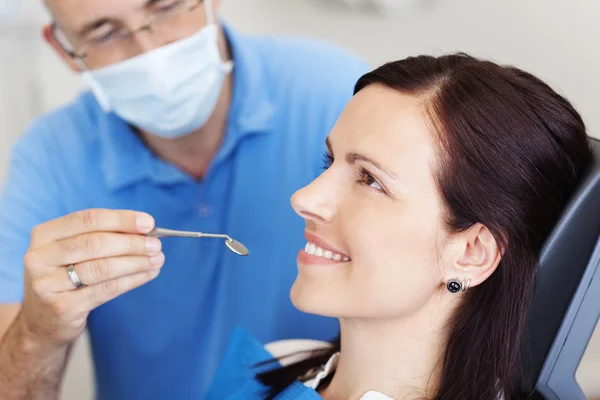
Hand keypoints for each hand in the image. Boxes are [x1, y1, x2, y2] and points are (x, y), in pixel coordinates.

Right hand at [19, 209, 163, 344]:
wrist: (41, 322)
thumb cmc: (66, 277)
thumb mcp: (72, 252)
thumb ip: (102, 236)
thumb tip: (146, 228)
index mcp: (44, 234)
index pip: (88, 219)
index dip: (122, 219)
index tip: (149, 223)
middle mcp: (40, 257)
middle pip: (95, 243)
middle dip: (132, 243)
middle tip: (157, 245)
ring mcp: (48, 284)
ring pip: (102, 267)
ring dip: (136, 262)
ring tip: (158, 260)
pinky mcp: (62, 307)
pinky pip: (106, 289)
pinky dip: (132, 280)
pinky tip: (148, 274)